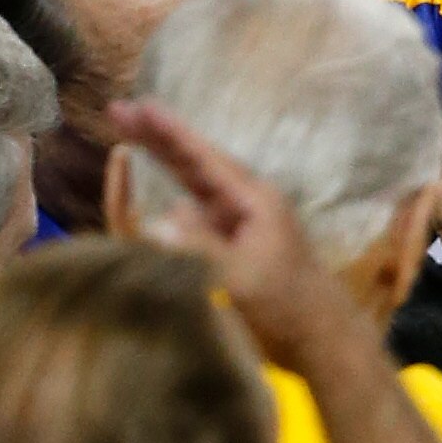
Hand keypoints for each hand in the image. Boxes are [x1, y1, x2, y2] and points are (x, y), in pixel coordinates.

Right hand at [107, 98, 363, 373]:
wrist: (322, 337)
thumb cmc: (288, 305)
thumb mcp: (242, 276)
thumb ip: (201, 249)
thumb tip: (157, 221)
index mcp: (253, 201)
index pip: (203, 158)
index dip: (168, 132)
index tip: (138, 105)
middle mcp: (247, 205)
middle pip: (195, 163)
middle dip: (157, 138)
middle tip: (119, 110)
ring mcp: (242, 225)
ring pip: (195, 187)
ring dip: (166, 165)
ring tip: (133, 136)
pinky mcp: (237, 247)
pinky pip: (198, 218)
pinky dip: (175, 206)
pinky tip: (160, 204)